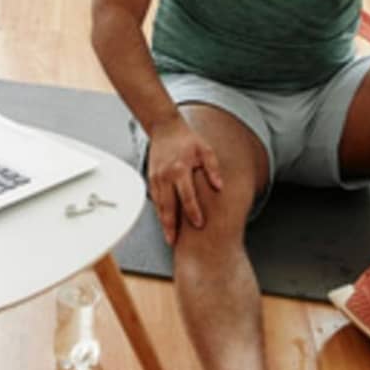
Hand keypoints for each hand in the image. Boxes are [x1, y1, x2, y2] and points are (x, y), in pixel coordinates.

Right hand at [146, 118, 224, 245]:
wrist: (165, 127)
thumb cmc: (187, 139)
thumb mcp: (205, 150)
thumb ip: (212, 169)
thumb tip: (219, 187)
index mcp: (180, 169)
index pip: (187, 196)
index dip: (193, 212)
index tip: (199, 224)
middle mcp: (166, 176)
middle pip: (168, 206)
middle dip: (171, 226)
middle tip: (174, 242)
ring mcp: (156, 178)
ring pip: (159, 205)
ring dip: (163, 222)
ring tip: (169, 237)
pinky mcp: (151, 178)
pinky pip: (155, 199)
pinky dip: (159, 211)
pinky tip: (164, 221)